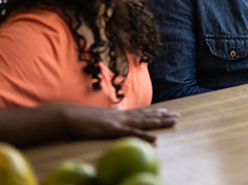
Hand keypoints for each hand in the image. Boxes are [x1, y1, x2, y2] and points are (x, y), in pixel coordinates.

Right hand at [59, 104, 178, 142]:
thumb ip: (111, 112)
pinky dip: (144, 137)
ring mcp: (119, 122)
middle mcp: (122, 116)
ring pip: (144, 122)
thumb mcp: (101, 114)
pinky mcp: (113, 130)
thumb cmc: (82, 117)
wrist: (70, 115)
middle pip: (147, 116)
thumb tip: (119, 108)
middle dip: (162, 116)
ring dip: (159, 123)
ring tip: (173, 122)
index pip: (140, 112)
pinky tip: (155, 139)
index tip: (165, 110)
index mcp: (119, 114)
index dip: (153, 112)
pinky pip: (132, 134)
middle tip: (177, 116)